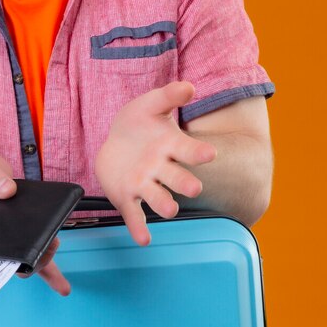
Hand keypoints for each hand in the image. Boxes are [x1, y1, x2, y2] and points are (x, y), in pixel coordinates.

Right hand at [0, 154, 69, 295]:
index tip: (18, 256)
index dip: (4, 260)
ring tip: (54, 243)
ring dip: (43, 261)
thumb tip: (8, 191)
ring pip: (27, 264)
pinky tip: (64, 289)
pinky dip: (52, 277)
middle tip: (46, 244)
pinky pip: (38, 259)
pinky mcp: (27, 239)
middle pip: (12, 264)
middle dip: (31, 260)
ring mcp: (12, 244)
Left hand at [95, 81, 216, 245]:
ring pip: (158, 198)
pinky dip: (138, 227)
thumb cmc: (139, 123)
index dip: (199, 153)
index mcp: (171, 146)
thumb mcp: (150, 104)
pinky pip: (134, 214)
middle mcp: (161, 169)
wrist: (115, 142)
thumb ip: (169, 95)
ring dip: (164, 204)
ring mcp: (145, 184)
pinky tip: (143, 239)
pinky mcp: (127, 197)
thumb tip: (189, 86)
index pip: (189, 150)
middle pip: (177, 179)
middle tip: (194, 188)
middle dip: (185, 183)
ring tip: (171, 210)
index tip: (210, 154)